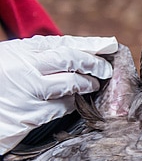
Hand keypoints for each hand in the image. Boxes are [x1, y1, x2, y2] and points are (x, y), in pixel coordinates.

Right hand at [0, 35, 117, 153]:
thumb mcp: (14, 57)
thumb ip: (40, 54)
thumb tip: (79, 51)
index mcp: (22, 50)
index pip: (64, 43)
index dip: (90, 44)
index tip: (110, 45)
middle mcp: (25, 68)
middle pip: (70, 60)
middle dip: (94, 64)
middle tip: (106, 69)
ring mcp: (26, 92)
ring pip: (69, 86)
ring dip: (86, 85)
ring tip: (94, 85)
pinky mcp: (26, 116)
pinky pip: (58, 108)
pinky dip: (70, 104)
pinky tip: (73, 102)